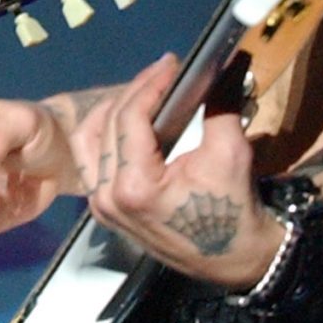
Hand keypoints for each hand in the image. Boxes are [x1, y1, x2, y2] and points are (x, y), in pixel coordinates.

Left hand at [74, 54, 282, 290]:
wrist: (234, 258)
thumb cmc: (232, 211)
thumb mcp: (230, 152)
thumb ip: (218, 104)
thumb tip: (219, 66)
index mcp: (134, 187)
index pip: (129, 118)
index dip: (150, 84)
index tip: (171, 64)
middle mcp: (107, 197)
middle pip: (107, 125)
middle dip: (136, 92)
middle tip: (162, 72)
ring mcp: (101, 206)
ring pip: (88, 141)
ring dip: (113, 111)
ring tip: (142, 92)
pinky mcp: (105, 209)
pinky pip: (92, 161)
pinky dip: (106, 135)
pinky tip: (129, 120)